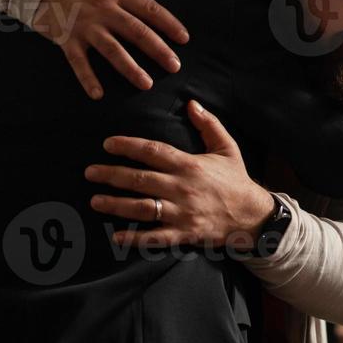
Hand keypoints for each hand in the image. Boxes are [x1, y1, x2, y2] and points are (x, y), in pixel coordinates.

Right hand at [31, 0, 190, 99]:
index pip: (148, 8)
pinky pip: (78, 62)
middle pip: (137, 32)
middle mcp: (104, 11)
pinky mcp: (66, 38)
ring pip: (113, 50)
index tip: (184, 38)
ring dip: (130, 69)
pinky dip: (87, 78)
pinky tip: (98, 95)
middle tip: (174, 67)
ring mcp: (85, 27)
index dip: (168, 23)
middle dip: (158, 50)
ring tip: (146, 84)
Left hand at [86, 100, 274, 249]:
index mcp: (189, 165)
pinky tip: (116, 236)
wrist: (253, 216)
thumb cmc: (236, 181)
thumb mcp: (227, 148)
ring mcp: (182, 213)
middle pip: (140, 179)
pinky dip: (134, 238)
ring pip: (142, 207)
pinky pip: (155, 237)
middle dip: (111, 175)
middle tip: (90, 172)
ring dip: (116, 204)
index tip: (107, 145)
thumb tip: (191, 104)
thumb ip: (208, 125)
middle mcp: (182, 188)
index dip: (127, 146)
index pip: (152, 152)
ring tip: (95, 200)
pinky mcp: (184, 233)